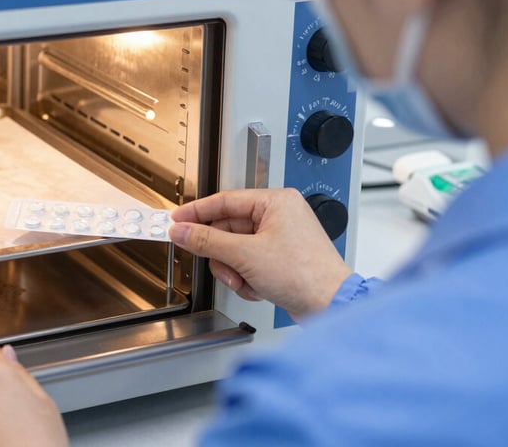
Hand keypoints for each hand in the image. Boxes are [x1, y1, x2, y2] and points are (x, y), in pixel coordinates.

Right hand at [168, 188, 352, 319]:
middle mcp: (279, 216)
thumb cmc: (305, 275)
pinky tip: (257, 288)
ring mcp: (279, 238)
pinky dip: (246, 278)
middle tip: (218, 265)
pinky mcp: (279, 258)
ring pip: (235, 249)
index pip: (224, 201)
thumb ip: (207, 241)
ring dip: (234, 270)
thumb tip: (182, 231)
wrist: (331, 305)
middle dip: (222, 254)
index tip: (176, 219)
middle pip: (227, 229)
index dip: (197, 211)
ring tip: (244, 281)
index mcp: (275, 202)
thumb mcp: (245, 255)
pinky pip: (247, 262)